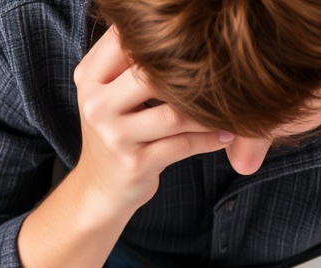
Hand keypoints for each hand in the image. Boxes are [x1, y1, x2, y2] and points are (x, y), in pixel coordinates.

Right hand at [70, 26, 231, 213]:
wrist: (100, 189)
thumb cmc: (116, 133)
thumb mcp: (108, 95)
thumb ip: (129, 63)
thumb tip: (171, 25)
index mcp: (90, 79)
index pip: (125, 41)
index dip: (161, 37)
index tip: (194, 38)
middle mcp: (98, 104)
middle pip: (152, 74)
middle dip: (191, 75)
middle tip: (223, 71)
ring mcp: (115, 136)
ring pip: (174, 113)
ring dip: (207, 111)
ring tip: (230, 106)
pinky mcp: (136, 163)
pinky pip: (184, 144)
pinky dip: (210, 139)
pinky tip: (224, 134)